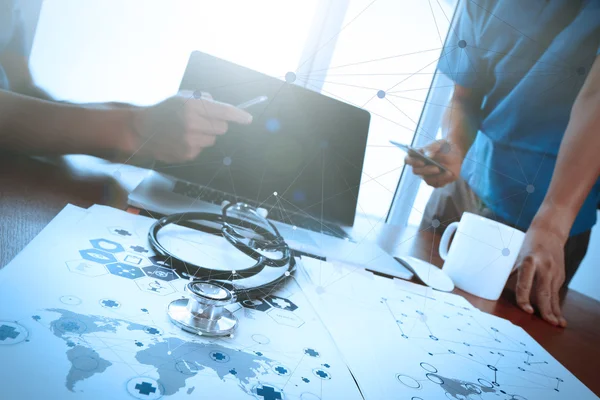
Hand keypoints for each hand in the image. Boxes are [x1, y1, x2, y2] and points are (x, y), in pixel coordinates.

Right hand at [130, 90, 252, 162]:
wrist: (142, 130)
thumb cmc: (165, 111)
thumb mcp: (182, 97)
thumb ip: (203, 100)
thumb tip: (223, 109)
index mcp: (191, 106)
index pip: (224, 111)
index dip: (239, 116)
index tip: (248, 119)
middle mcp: (192, 124)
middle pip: (222, 128)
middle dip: (217, 124)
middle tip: (203, 121)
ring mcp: (189, 141)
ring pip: (213, 139)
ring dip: (206, 135)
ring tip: (188, 131)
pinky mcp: (187, 154)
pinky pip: (202, 149)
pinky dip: (196, 144)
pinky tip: (182, 140)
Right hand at [404, 139, 464, 187]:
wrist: (452, 151)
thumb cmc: (442, 146)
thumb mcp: (438, 144)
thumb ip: (432, 148)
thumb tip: (429, 156)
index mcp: (415, 157)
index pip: (407, 160)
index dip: (412, 162)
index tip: (422, 161)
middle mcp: (418, 168)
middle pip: (416, 171)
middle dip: (427, 170)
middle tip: (437, 168)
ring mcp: (425, 175)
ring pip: (427, 180)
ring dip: (437, 177)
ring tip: (447, 173)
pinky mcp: (434, 181)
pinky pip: (437, 184)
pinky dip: (444, 180)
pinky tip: (450, 175)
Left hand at [514, 226, 567, 327]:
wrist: (549, 232)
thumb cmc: (526, 244)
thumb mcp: (514, 254)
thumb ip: (507, 270)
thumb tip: (489, 284)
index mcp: (529, 261)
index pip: (525, 283)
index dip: (524, 298)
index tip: (527, 310)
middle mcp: (544, 267)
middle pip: (544, 292)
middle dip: (546, 309)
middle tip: (548, 322)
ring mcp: (554, 272)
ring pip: (554, 295)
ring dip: (555, 311)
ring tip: (557, 325)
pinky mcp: (560, 276)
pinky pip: (557, 293)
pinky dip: (557, 305)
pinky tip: (558, 317)